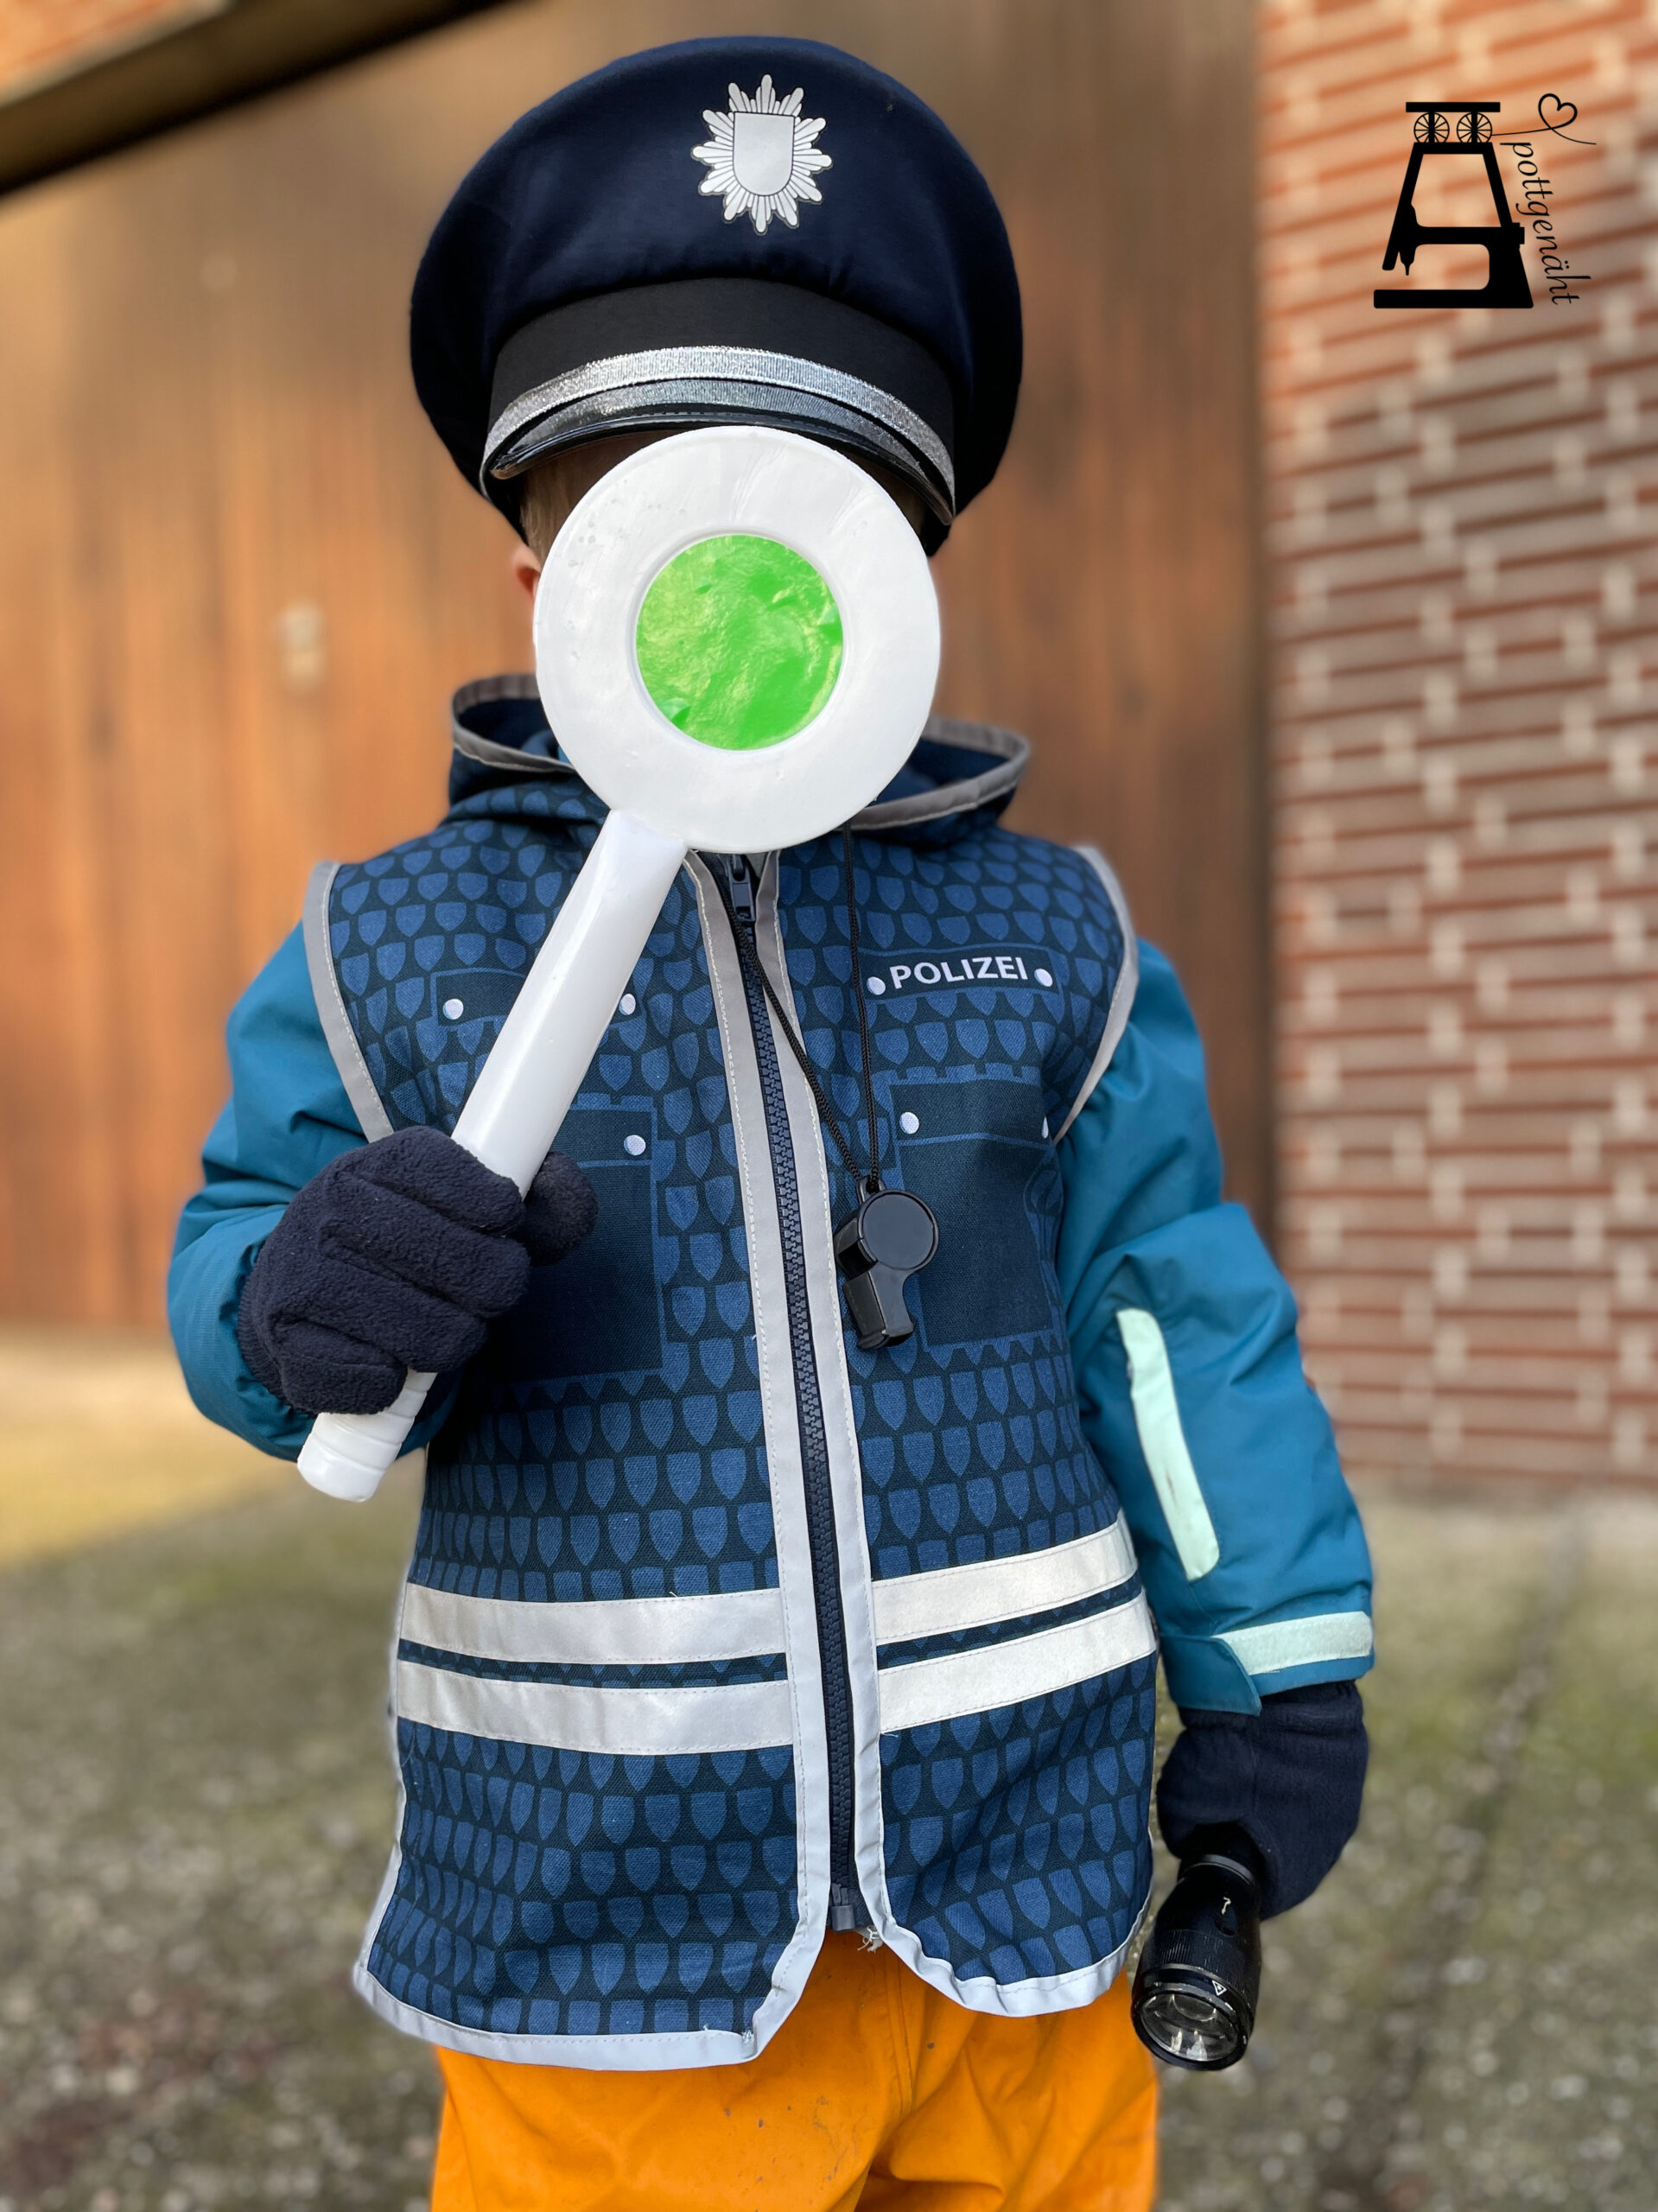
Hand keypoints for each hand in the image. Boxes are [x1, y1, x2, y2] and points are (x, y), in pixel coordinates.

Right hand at [237, 1125, 595, 1415]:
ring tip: (443, 1326)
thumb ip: (538, 1202)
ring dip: (455, 1341)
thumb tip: (565, 1193)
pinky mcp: (287, 1342)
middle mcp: (333, 1207)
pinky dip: (396, 1383)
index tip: (503, 1223)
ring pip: (431, 1334)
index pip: (454, 1173)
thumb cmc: (408, 1246)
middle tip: (486, 1294)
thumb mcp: (468, 1206)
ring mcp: (303, 1274)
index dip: (498, 1208)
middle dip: (496, 1288)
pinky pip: (375, 1382)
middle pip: (465, 1262)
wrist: (296, 1290)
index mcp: (379, 1162)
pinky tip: (389, 1358)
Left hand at [1155, 1681, 1367, 1917]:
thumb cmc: (1230, 1752)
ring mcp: (1347, 1799)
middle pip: (1292, 1856)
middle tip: (1229, 1816)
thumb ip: (1183, 1830)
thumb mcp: (1183, 1798)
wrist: (1278, 1689)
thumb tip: (1183, 1838)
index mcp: (1297, 1865)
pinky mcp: (1353, 1761)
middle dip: (1261, 1841)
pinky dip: (1300, 1776)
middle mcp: (1332, 1840)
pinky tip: (1275, 1756)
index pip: (1271, 1895)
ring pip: (1309, 1817)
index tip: (1219, 1863)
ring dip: (1283, 1807)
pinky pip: (1322, 1782)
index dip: (1242, 1881)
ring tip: (1251, 1781)